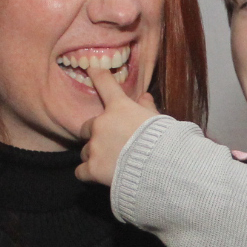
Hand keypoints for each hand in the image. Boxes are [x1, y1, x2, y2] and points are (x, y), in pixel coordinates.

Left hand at [75, 57, 160, 185]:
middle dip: (96, 135)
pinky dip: (88, 174)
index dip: (98, 75)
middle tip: (111, 145)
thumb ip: (147, 108)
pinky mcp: (93, 168)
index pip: (105, 84)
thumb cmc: (165, 140)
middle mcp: (102, 124)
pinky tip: (99, 177)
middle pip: (87, 127)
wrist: (161, 167)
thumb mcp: (159, 120)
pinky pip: (81, 171)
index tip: (92, 69)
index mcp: (119, 108)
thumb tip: (144, 97)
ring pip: (86, 151)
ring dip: (95, 155)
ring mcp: (95, 147)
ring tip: (112, 164)